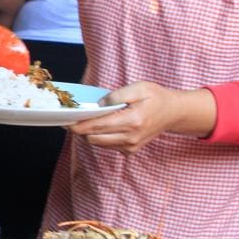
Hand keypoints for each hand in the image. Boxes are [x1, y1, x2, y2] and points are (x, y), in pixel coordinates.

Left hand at [67, 82, 215, 153]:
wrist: (173, 113)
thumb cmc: (156, 97)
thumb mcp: (139, 87)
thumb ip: (117, 95)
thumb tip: (100, 104)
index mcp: (133, 121)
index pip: (98, 126)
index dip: (79, 125)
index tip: (66, 122)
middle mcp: (131, 137)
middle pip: (94, 138)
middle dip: (80, 130)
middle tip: (70, 120)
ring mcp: (131, 146)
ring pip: (98, 144)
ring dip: (89, 134)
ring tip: (84, 121)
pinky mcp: (130, 150)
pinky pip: (107, 146)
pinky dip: (99, 137)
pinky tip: (100, 126)